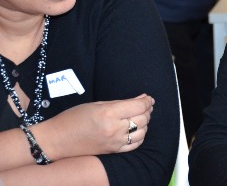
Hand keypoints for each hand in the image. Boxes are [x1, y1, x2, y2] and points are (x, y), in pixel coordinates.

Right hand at [37, 94, 153, 160]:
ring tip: (140, 115)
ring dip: (145, 122)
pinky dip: (140, 135)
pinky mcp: (113, 151)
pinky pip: (135, 144)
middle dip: (147, 109)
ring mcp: (115, 142)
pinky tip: (136, 129)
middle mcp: (114, 129)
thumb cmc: (73, 118)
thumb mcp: (96, 104)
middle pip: (143, 118)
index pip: (139, 106)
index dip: (147, 100)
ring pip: (142, 131)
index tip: (148, 98)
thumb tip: (141, 98)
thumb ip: (121, 102)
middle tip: (145, 105)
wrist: (57, 140)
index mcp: (109, 114)